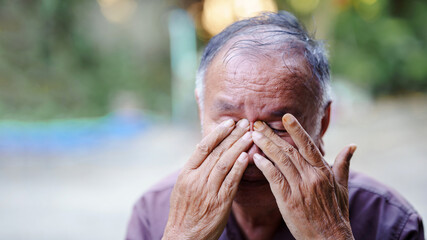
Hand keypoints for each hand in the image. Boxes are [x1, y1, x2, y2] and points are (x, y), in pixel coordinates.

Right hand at [163, 119, 251, 239]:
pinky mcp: (220, 203)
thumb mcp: (182, 188)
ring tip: (251, 135)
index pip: (203, 147)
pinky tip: (248, 156)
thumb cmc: (184, 213)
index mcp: (186, 174)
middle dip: (233, 135)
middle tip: (246, 123)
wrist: (183, 238)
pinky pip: (231, 182)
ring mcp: (208, 191)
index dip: (217, 133)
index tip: (229, 122)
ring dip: (239, 147)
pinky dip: (239, 168)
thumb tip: (207, 154)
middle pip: (217, 152)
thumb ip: (194, 171)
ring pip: (225, 163)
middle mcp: (196, 179)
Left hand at [252, 114, 355, 239]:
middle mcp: (312, 177)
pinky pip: (274, 178)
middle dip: (272, 135)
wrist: (329, 238)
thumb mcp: (342, 187)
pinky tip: (255, 158)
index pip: (308, 145)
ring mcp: (300, 188)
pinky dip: (264, 166)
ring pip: (280, 161)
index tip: (285, 116)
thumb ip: (343, 165)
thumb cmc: (336, 213)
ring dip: (265, 146)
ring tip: (254, 135)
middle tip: (258, 123)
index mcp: (324, 172)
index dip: (296, 130)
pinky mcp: (288, 200)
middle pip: (289, 150)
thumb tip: (352, 145)